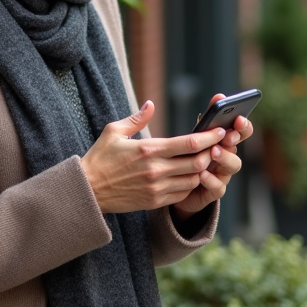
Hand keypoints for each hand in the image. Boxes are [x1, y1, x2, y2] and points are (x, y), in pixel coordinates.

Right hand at [80, 101, 226, 213]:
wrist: (87, 191)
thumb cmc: (99, 158)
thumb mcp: (114, 132)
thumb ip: (137, 119)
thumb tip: (151, 104)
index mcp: (149, 149)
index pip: (189, 144)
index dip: (209, 137)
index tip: (219, 131)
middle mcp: (156, 170)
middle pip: (197, 163)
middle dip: (210, 154)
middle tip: (216, 146)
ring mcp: (156, 188)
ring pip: (193, 180)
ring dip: (202, 170)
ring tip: (204, 161)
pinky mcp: (154, 202)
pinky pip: (182, 194)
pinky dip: (189, 184)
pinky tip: (188, 176)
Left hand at [171, 94, 255, 219]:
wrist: (177, 185)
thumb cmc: (189, 155)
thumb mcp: (197, 135)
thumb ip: (209, 117)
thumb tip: (219, 95)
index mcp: (225, 141)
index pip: (242, 130)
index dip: (244, 125)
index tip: (239, 118)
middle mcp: (228, 156)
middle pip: (238, 147)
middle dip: (234, 139)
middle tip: (228, 134)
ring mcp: (223, 174)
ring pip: (233, 166)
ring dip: (225, 157)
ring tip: (213, 152)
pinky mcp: (214, 191)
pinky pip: (219, 187)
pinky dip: (212, 180)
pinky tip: (203, 174)